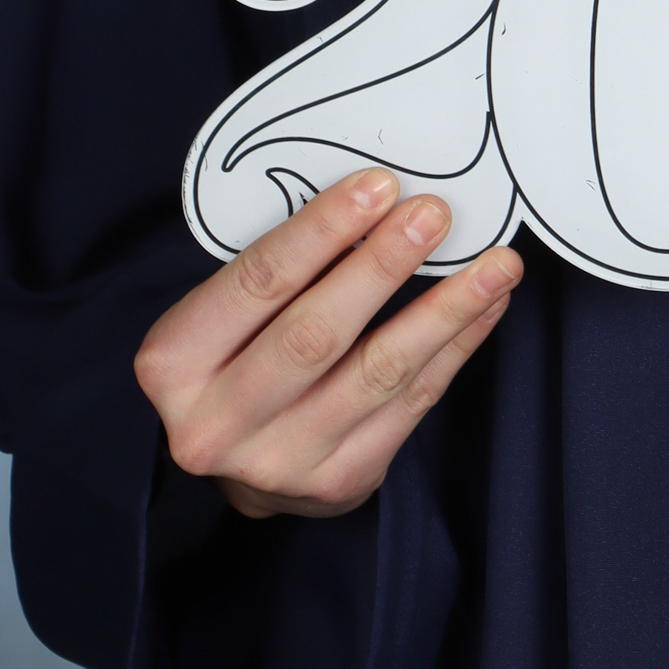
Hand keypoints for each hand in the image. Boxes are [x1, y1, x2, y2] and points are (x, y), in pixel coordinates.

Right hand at [135, 168, 523, 517]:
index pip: (256, 284)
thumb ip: (281, 266)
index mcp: (175, 363)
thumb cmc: (238, 355)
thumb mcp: (226, 311)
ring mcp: (279, 463)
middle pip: (314, 334)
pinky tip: (486, 306)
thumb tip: (375, 199)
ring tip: (494, 263)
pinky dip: (456, 347)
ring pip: (377, 374)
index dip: (321, 232)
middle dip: (382, 266)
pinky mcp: (340, 482)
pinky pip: (411, 404)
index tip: (378, 185)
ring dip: (445, 311)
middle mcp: (218, 423)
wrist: (241, 461)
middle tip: (434, 214)